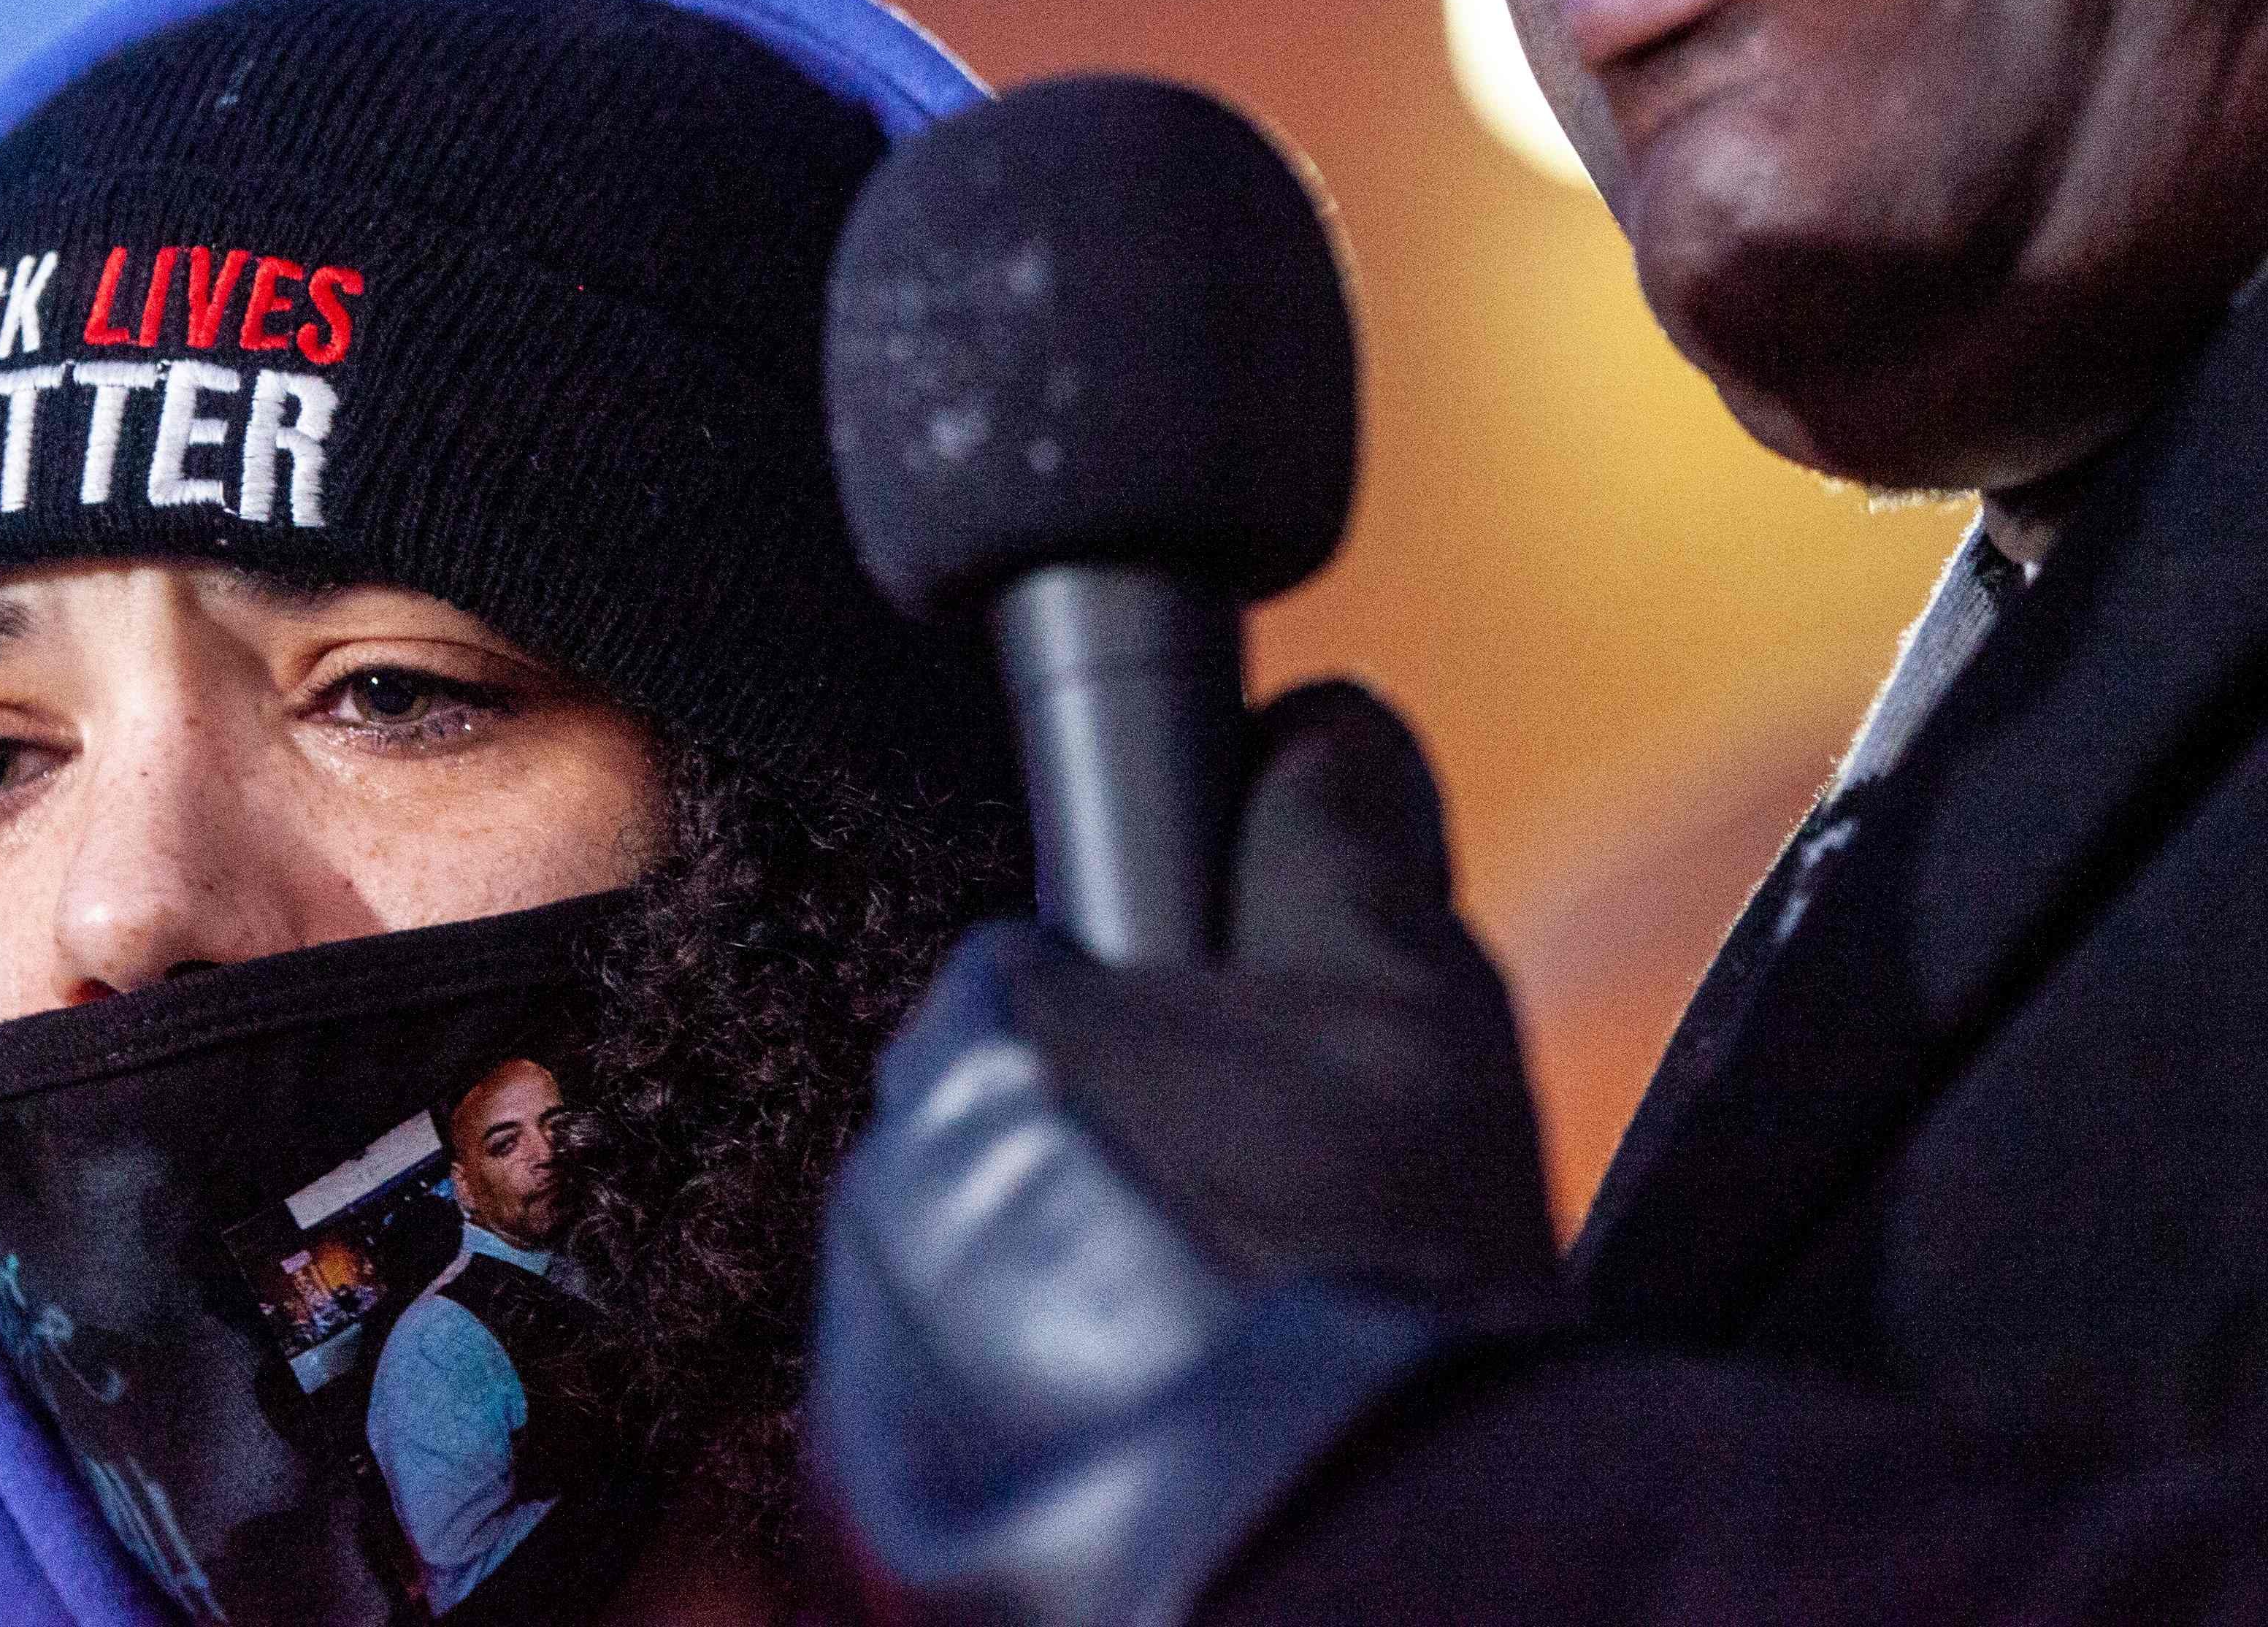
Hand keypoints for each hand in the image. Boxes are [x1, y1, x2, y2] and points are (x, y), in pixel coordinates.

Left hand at [810, 682, 1560, 1625]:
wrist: (1348, 1560)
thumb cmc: (1368, 1271)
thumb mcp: (1404, 995)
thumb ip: (1335, 828)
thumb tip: (1310, 724)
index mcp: (979, 1036)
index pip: (1055, 971)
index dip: (1183, 1022)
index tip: (1266, 1104)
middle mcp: (880, 1191)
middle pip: (1014, 1131)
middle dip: (1126, 1163)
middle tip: (1280, 1239)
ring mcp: (863, 1367)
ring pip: (991, 1282)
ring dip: (1084, 1305)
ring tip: (1240, 1358)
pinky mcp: (876, 1515)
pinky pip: (968, 1424)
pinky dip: (1053, 1430)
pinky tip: (1180, 1449)